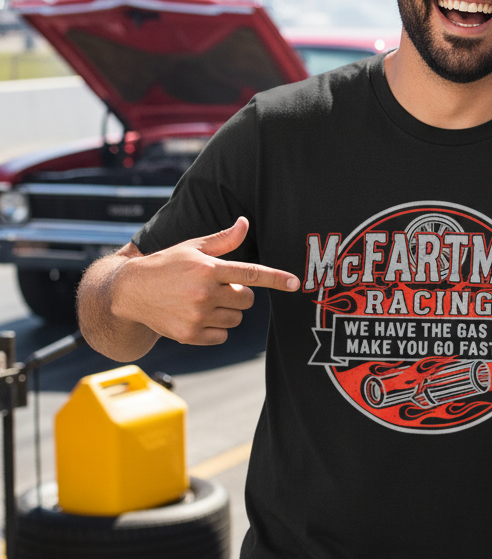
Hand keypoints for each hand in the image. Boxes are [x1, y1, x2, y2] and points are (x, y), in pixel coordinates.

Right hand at [113, 217, 298, 345]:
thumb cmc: (166, 265)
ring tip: (203, 302)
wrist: (129, 292)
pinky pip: (222, 336)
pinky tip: (197, 317)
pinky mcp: (190, 335)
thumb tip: (245, 223)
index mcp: (208, 269)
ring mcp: (197, 316)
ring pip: (236, 318)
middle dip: (239, 294)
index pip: (251, 274)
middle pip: (247, 299)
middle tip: (218, 288)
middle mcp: (204, 293)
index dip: (276, 279)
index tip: (295, 283)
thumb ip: (223, 240)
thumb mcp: (192, 247)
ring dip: (227, 312)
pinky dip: (216, 329)